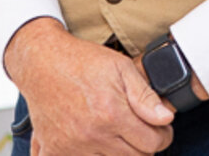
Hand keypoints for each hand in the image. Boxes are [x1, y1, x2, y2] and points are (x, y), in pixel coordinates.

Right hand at [3, 19, 173, 154]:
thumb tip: (166, 118)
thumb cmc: (82, 62)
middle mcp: (92, 135)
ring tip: (118, 133)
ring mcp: (71, 147)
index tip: (161, 130)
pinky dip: (88, 155)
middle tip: (141, 131)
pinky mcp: (54, 151)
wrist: (42, 62)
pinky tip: (92, 143)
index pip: (151, 144)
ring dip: (119, 152)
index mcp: (111, 114)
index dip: (162, 136)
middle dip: (143, 146)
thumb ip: (145, 96)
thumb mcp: (121, 68)